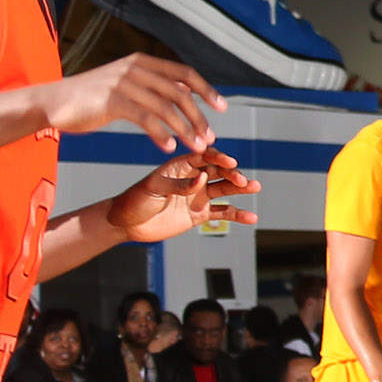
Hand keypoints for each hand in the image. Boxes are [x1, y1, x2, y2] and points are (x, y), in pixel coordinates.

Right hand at [41, 54, 227, 153]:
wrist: (54, 102)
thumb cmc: (91, 97)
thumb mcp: (125, 84)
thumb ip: (152, 86)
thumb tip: (183, 92)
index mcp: (142, 62)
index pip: (184, 73)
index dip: (206, 90)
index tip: (222, 107)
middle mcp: (136, 68)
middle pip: (179, 93)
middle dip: (198, 117)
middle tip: (208, 138)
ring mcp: (123, 83)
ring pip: (166, 108)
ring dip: (184, 130)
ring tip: (195, 147)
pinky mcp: (112, 101)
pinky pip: (145, 119)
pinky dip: (160, 134)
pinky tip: (168, 147)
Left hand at [101, 148, 259, 243]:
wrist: (126, 224)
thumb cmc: (135, 200)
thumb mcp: (154, 188)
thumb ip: (179, 184)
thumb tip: (202, 179)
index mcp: (181, 166)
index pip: (205, 157)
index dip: (219, 158)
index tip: (230, 162)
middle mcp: (193, 178)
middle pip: (219, 172)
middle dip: (233, 174)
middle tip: (243, 181)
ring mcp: (198, 195)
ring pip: (225, 189)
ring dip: (240, 188)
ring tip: (255, 187)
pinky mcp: (200, 214)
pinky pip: (222, 212)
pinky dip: (237, 214)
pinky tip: (250, 216)